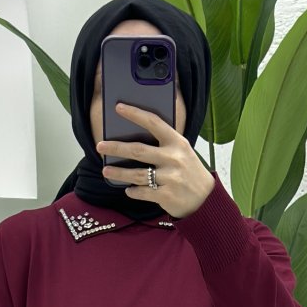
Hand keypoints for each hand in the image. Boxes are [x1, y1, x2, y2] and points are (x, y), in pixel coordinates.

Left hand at [96, 102, 214, 219]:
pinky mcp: (166, 196)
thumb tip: (134, 139)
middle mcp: (173, 158)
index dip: (134, 113)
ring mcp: (170, 178)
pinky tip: (128, 189)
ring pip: (136, 174)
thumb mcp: (183, 151)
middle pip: (137, 150)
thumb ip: (164, 144)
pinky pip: (142, 192)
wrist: (206, 199)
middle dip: (116, 147)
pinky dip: (133, 191)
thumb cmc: (190, 172)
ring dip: (119, 172)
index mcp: (177, 142)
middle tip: (100, 146)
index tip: (118, 108)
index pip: (153, 122)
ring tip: (106, 170)